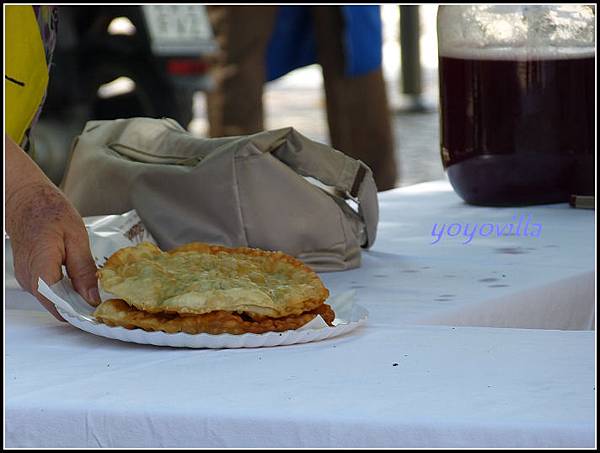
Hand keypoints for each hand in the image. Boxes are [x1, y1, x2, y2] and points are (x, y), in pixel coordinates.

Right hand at [5, 134, 99, 320]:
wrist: (26, 199)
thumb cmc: (49, 211)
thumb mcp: (76, 237)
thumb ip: (83, 269)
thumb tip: (92, 296)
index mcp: (42, 266)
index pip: (59, 303)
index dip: (80, 312)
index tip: (99, 314)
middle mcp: (29, 277)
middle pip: (56, 306)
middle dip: (79, 309)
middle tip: (103, 306)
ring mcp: (26, 278)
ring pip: (52, 300)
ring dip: (72, 301)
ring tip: (94, 294)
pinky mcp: (28, 275)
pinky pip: (48, 291)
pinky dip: (64, 292)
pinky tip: (80, 285)